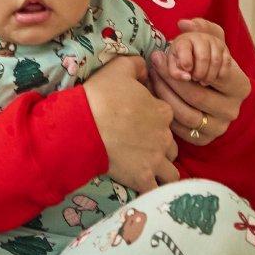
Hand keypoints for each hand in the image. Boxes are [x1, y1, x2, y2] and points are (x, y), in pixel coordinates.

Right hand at [83, 55, 178, 192]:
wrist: (82, 125)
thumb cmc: (100, 96)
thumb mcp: (118, 68)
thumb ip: (137, 65)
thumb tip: (146, 67)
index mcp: (162, 111)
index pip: (168, 117)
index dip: (154, 119)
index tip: (137, 120)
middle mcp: (164, 137)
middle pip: (171, 145)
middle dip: (159, 146)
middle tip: (138, 144)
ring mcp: (154, 160)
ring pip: (170, 170)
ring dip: (161, 169)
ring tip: (144, 167)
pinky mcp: (142, 177)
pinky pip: (156, 189)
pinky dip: (151, 188)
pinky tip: (142, 184)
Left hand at [150, 18, 250, 146]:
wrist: (212, 95)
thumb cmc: (207, 66)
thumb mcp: (211, 44)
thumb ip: (203, 29)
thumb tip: (185, 23)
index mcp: (239, 86)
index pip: (207, 74)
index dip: (180, 64)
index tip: (161, 53)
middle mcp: (233, 109)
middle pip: (194, 95)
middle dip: (167, 78)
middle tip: (150, 65)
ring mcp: (219, 127)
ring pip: (184, 114)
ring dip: (162, 95)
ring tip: (149, 79)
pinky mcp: (204, 140)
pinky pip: (179, 130)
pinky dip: (163, 114)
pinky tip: (152, 98)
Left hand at [162, 26, 231, 85]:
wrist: (193, 54)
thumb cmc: (181, 60)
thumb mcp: (173, 66)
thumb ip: (175, 73)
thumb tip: (187, 77)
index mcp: (184, 40)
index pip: (185, 49)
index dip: (186, 62)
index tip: (187, 69)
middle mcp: (200, 37)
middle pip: (203, 57)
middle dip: (199, 73)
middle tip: (195, 79)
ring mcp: (214, 42)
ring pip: (216, 61)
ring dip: (210, 75)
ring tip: (203, 81)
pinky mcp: (224, 49)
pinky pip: (226, 63)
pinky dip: (220, 74)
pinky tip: (212, 78)